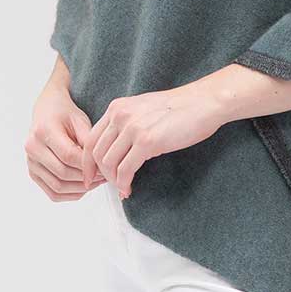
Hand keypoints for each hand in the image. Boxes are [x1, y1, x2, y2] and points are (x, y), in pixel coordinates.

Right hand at [25, 78, 106, 201]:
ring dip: (80, 189)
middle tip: (103, 177)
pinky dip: (70, 195)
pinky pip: (52, 193)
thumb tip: (98, 166)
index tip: (103, 168)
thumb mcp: (80, 120)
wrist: (47, 111)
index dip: (88, 165)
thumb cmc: (65, 114)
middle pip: (63, 173)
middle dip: (86, 178)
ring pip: (57, 187)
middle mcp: (33, 148)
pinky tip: (84, 187)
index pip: (68, 155)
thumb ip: (88, 141)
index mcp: (44, 130)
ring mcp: (31, 162)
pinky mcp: (33, 173)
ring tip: (96, 182)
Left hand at [83, 84, 224, 197]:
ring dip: (113, 181)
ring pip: (108, 163)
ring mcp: (133, 128)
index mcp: (117, 107)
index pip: (91, 139)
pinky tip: (129, 189)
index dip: (87, 162)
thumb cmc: (179, 107)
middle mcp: (120, 115)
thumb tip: (116, 148)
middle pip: (96, 153)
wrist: (203, 102)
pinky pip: (125, 170)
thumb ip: (126, 123)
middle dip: (99, 174)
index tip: (90, 176)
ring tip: (123, 188)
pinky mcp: (147, 141)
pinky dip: (124, 184)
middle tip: (108, 186)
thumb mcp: (143, 108)